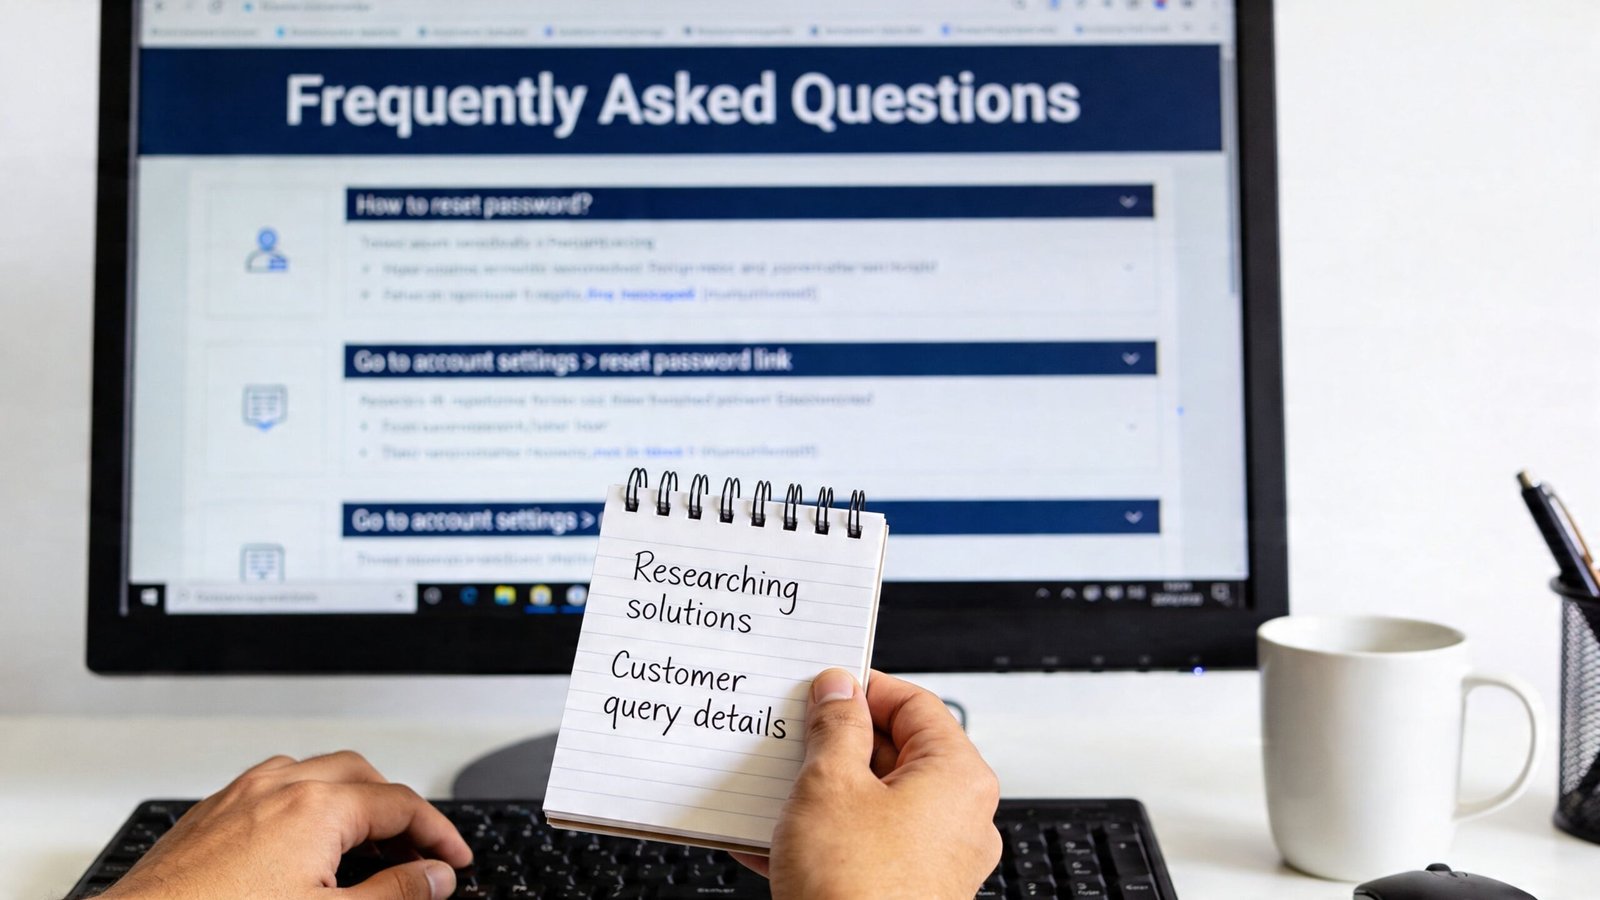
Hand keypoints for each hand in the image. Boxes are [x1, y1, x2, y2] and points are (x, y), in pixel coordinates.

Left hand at [101, 751, 471, 899]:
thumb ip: (393, 894)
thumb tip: (434, 876)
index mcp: (315, 808)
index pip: (402, 804)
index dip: (439, 834)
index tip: (453, 861)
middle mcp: (276, 787)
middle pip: (361, 775)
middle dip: (396, 809)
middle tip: (416, 852)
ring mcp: (236, 797)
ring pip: (312, 773)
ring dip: (348, 800)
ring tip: (364, 844)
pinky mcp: (206, 816)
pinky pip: (270, 788)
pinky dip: (304, 806)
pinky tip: (300, 846)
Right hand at [734, 669, 1001, 899]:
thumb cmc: (857, 890)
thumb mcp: (829, 784)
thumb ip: (835, 726)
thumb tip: (839, 690)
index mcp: (957, 777)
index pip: (915, 704)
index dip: (863, 689)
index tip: (823, 687)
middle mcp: (959, 818)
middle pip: (894, 754)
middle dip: (834, 744)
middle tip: (790, 735)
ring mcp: (934, 861)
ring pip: (872, 804)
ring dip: (819, 792)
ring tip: (771, 786)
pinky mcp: (904, 893)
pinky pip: (861, 848)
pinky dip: (819, 837)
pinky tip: (766, 838)